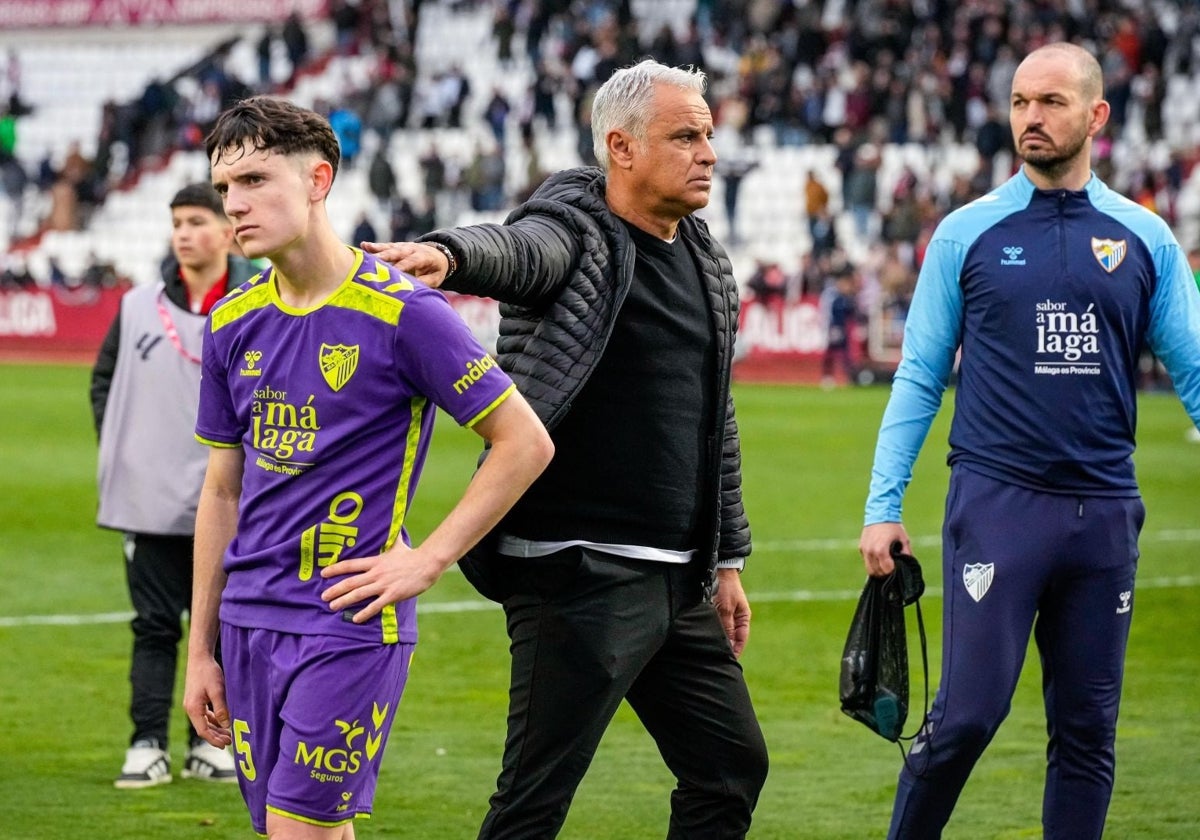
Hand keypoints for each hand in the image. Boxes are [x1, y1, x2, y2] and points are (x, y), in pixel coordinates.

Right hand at [182, 655, 231, 747]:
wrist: (200, 658)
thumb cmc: (209, 673)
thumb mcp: (217, 691)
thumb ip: (221, 709)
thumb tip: (226, 725)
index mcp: (193, 708)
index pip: (203, 731)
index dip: (214, 740)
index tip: (225, 745)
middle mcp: (190, 708)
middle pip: (203, 728)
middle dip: (216, 736)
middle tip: (229, 742)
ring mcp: (192, 704)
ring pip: (204, 722)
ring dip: (215, 729)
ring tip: (228, 734)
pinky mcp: (196, 700)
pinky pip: (205, 715)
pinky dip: (213, 720)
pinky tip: (223, 722)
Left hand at [320, 544, 443, 622]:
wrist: (427, 564)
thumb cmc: (412, 555)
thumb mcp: (398, 544)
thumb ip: (391, 538)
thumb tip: (391, 525)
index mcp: (375, 562)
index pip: (351, 565)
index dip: (336, 569)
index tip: (324, 574)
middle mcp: (376, 573)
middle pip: (351, 582)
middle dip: (335, 589)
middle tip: (323, 597)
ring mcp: (384, 585)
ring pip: (359, 594)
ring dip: (344, 601)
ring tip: (332, 606)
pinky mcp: (392, 595)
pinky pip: (375, 605)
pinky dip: (365, 613)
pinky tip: (356, 619)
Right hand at [360, 241, 449, 287]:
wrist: (438, 253)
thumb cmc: (436, 269)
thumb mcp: (436, 278)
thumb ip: (425, 282)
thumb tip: (411, 289)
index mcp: (423, 257)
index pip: (410, 262)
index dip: (401, 267)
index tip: (391, 273)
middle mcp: (412, 249)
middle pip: (397, 252)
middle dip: (385, 256)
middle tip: (373, 261)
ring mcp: (403, 246)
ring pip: (389, 248)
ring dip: (377, 250)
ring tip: (364, 249)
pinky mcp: (396, 247)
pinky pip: (385, 247)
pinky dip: (374, 247)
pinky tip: (364, 246)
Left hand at [714, 568, 750, 657]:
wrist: (719, 567)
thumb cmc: (725, 587)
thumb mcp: (726, 608)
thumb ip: (727, 626)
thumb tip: (728, 645)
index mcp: (743, 618)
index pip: (741, 640)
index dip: (735, 651)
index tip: (728, 661)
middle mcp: (735, 617)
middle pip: (731, 637)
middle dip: (725, 647)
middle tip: (715, 658)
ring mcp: (726, 613)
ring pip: (721, 631)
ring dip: (716, 638)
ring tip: (707, 649)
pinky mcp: (716, 609)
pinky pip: (715, 623)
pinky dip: (710, 629)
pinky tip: (702, 635)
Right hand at [859, 522, 908, 576]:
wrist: (880, 513)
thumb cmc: (893, 526)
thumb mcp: (904, 539)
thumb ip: (906, 553)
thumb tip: (907, 564)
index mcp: (881, 550)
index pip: (886, 570)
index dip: (893, 572)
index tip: (897, 568)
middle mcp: (870, 551)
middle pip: (877, 572)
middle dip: (885, 573)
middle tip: (892, 569)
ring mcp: (864, 550)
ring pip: (869, 569)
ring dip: (877, 570)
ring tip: (885, 566)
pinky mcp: (861, 547)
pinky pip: (866, 561)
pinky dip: (872, 563)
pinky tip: (879, 559)